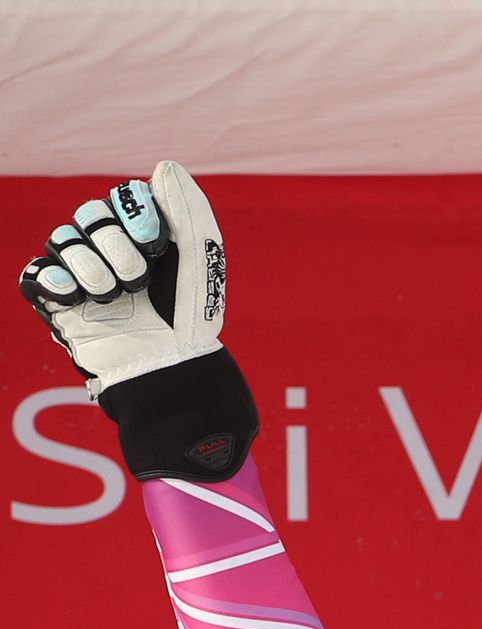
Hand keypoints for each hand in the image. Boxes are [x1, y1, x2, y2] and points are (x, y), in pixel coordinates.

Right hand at [19, 161, 254, 481]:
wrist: (171, 367)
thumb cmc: (191, 315)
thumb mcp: (200, 258)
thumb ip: (187, 209)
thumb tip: (164, 165)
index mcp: (142, 233)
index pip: (122, 197)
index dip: (136, 215)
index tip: (159, 247)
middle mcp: (107, 247)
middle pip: (90, 215)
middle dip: (117, 245)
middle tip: (139, 279)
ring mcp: (79, 272)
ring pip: (62, 240)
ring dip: (92, 267)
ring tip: (115, 295)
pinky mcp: (57, 300)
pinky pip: (36, 274)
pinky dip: (56, 282)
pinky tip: (80, 298)